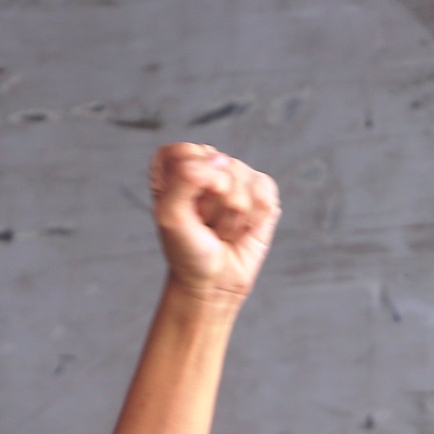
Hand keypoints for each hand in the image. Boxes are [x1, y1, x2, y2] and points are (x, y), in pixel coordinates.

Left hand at [150, 142, 279, 304]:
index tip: (184, 208)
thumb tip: (220, 159)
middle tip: (205, 223)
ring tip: (221, 228)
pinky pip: (264, 195)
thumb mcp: (170, 216)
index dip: (187, 183)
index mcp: (176, 164)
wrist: (214, 280)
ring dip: (231, 217)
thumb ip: (183, 178)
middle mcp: (207, 164)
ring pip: (241, 183)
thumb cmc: (187, 249)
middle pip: (217, 166)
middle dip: (212, 204)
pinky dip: (252, 219)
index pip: (184, 153)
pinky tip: (242, 228)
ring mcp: (237, 174)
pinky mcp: (261, 190)